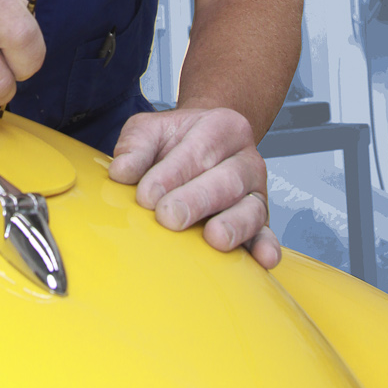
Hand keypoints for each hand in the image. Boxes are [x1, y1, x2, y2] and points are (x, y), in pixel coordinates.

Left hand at [108, 107, 280, 268]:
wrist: (203, 144)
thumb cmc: (175, 141)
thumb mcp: (150, 130)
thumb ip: (135, 145)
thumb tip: (121, 172)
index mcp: (222, 127)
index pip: (199, 150)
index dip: (172, 173)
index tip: (146, 195)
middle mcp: (246, 159)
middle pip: (227, 180)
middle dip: (197, 200)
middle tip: (169, 216)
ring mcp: (256, 193)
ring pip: (252, 209)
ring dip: (233, 226)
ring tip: (214, 239)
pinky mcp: (259, 222)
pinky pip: (266, 235)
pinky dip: (265, 248)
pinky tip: (262, 260)